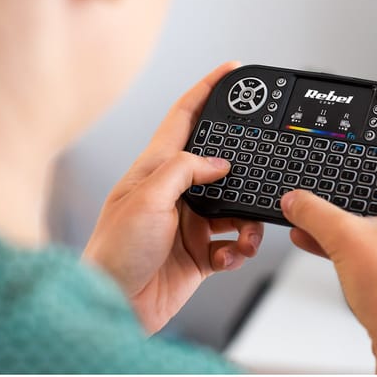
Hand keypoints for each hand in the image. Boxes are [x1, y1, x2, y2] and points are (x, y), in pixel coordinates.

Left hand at [83, 61, 263, 333]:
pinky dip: (238, 250)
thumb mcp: (148, 199)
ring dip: (246, 220)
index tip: (231, 70)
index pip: (184, 117)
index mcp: (155, 169)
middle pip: (219, 165)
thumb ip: (185, 171)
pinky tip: (229, 256)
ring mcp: (188, 223)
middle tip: (262, 169)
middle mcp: (174, 192)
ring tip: (245, 235)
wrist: (114, 306)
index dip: (207, 90)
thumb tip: (219, 163)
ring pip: (234, 207)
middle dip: (244, 170)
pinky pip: (232, 243)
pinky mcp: (199, 253)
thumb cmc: (115, 252)